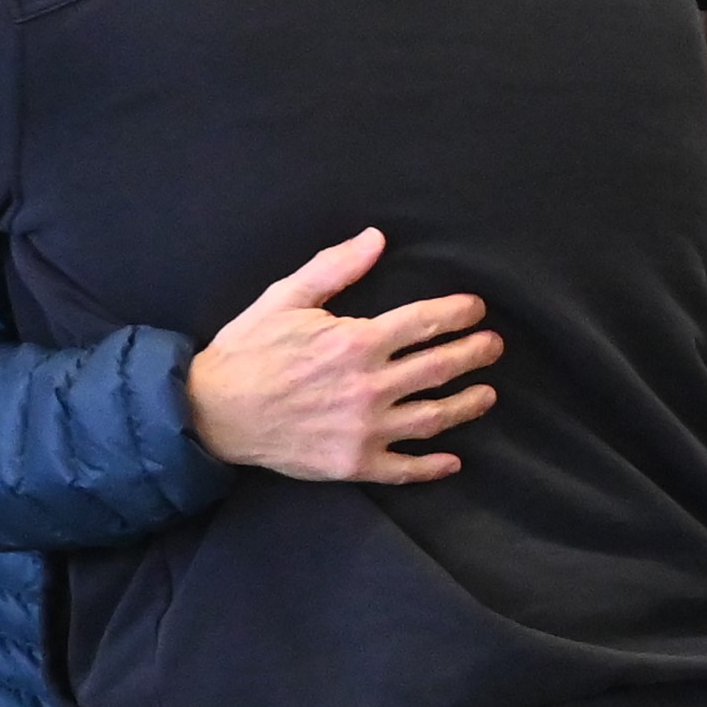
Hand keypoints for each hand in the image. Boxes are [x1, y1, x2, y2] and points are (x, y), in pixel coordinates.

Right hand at [187, 228, 501, 484]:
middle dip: (474, 354)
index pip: (425, 323)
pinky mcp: (353, 462)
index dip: (457, 314)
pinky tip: (454, 460)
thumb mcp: (287, 298)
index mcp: (356, 342)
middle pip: (440, 368)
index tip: (477, 309)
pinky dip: (432, 466)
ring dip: (466, 405)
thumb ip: (335, 268)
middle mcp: (369, 386)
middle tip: (494, 346)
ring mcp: (364, 429)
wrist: (212, 412)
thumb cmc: (249, 351)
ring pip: (433, 418)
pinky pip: (404, 468)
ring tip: (488, 394)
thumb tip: (377, 238)